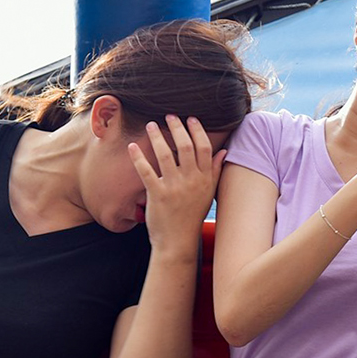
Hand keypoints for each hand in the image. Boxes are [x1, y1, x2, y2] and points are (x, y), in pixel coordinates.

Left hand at [130, 115, 223, 259]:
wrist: (178, 241)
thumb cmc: (192, 216)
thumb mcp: (208, 193)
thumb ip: (215, 171)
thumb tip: (223, 151)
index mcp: (204, 179)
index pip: (204, 148)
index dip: (197, 131)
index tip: (191, 118)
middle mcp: (191, 181)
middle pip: (185, 147)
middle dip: (177, 128)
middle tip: (169, 116)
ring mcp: (174, 187)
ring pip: (166, 155)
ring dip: (157, 137)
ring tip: (151, 125)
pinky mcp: (157, 194)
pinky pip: (146, 171)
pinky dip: (138, 158)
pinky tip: (132, 147)